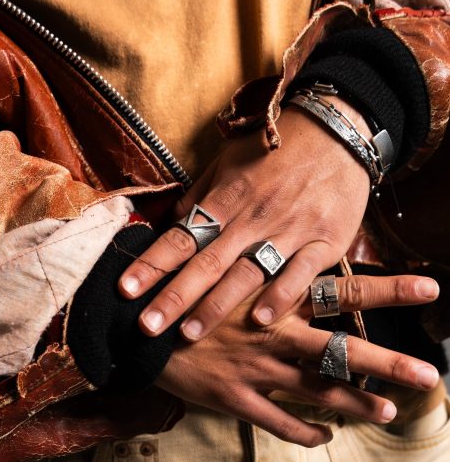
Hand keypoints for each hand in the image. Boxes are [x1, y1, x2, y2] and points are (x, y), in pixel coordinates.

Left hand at [119, 99, 373, 338]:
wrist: (338, 127)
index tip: (124, 290)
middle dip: (173, 296)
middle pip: (206, 262)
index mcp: (225, 198)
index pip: (180, 237)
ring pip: (247, 273)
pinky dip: (280, 297)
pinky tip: (259, 321)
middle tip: (146, 327)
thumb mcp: (229, 162)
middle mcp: (252, 217)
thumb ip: (200, 197)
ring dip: (216, 306)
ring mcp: (288, 230)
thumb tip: (168, 225)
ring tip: (189, 335)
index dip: (152, 264)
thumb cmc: (276, 150)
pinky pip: (299, 273)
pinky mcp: (324, 240)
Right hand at [156, 272, 440, 447]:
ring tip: (389, 414)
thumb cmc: (183, 290)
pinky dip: (305, 432)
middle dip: (388, 363)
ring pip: (316, 390)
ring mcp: (254, 367)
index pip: (342, 288)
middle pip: (342, 349)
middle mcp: (272, 331)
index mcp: (275, 295)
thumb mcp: (225, 266)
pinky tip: (327, 438)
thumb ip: (263, 264)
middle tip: (429, 376)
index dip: (387, 288)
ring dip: (356, 404)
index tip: (432, 287)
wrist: (134, 324)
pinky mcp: (232, 398)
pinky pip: (277, 421)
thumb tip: (296, 252)